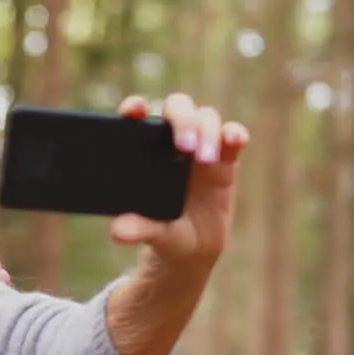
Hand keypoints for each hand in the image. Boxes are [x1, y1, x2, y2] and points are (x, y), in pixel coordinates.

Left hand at [111, 93, 249, 269]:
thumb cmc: (164, 232)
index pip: (137, 116)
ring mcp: (200, 145)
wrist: (193, 248)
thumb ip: (136, 229)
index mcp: (143, 149)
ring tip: (204, 160)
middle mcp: (171, 140)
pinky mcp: (225, 158)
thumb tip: (118, 232)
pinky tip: (235, 140)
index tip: (134, 110)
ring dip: (207, 132)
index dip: (134, 106)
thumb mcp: (151, 233)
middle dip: (182, 119)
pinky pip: (232, 136)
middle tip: (185, 146)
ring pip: (206, 117)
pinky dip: (234, 133)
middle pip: (177, 107)